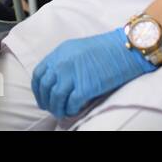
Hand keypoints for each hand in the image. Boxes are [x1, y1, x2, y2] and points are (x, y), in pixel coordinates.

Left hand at [31, 27, 157, 118]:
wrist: (124, 49)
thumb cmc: (105, 49)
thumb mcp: (77, 49)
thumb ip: (64, 62)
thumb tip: (58, 80)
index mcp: (59, 53)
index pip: (39, 74)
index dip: (38, 90)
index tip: (42, 98)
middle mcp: (62, 64)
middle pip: (45, 88)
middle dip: (46, 101)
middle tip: (51, 109)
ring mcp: (72, 75)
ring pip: (55, 98)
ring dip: (57, 108)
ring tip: (62, 112)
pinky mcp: (85, 87)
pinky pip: (71, 103)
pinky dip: (70, 109)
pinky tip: (74, 110)